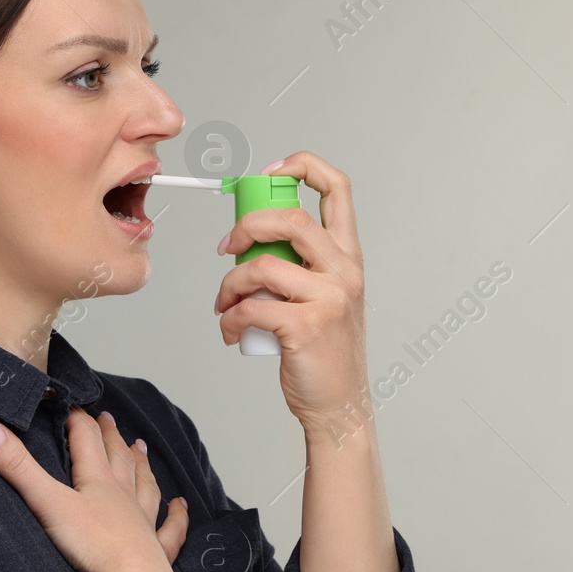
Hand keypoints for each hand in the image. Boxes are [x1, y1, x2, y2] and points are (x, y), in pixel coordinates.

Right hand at [0, 407, 189, 571]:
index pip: (87, 440)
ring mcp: (143, 522)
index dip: (78, 421)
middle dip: (110, 436)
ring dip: (141, 465)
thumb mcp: (47, 503)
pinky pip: (169, 530)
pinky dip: (176, 516)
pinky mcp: (155, 551)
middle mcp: (123, 496)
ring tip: (141, 448)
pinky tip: (182, 506)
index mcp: (98, 481)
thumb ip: (16, 467)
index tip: (73, 407)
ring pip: (144, 485)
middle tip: (108, 419)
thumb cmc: (93, 544)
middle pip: (117, 458)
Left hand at [213, 152, 370, 432]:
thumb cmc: (323, 351)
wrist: (339, 405)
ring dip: (229, 284)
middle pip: (289, 218)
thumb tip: (248, 243)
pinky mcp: (305, 326)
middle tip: (226, 248)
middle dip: (245, 226)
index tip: (269, 173)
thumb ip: (300, 266)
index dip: (301, 166)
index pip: (337, 188)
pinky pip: (249, 307)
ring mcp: (329, 298)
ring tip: (224, 305)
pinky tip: (230, 330)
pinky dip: (228, 318)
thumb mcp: (325, 297)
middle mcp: (345, 271)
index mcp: (348, 257)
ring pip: (260, 265)